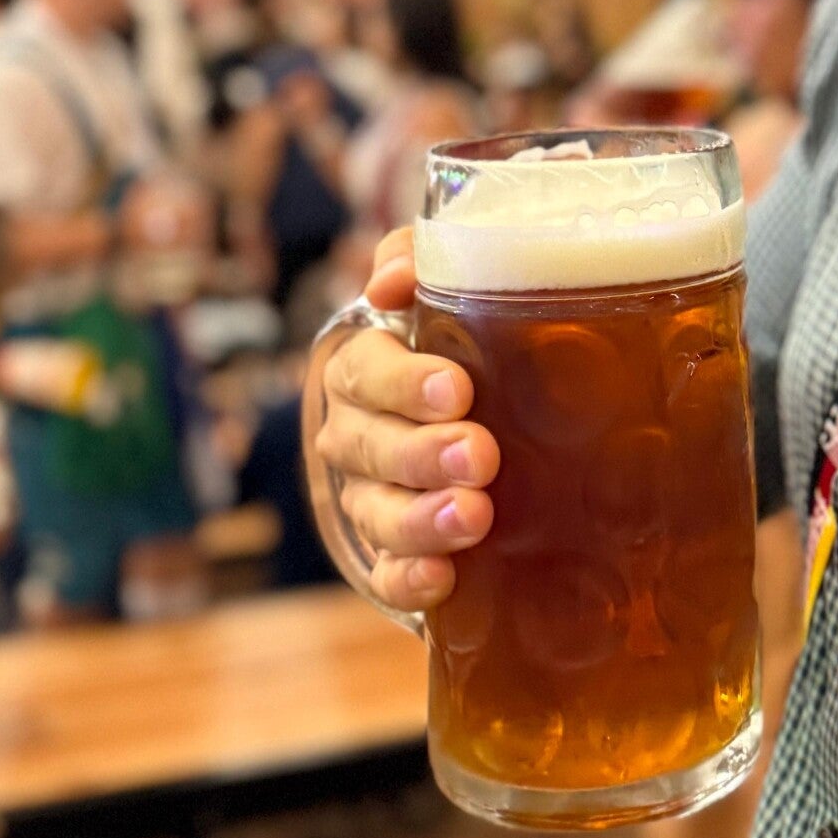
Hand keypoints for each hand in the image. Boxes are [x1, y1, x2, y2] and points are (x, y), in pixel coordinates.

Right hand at [312, 226, 498, 612]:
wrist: (480, 415)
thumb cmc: (462, 339)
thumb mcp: (444, 285)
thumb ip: (415, 258)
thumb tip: (387, 279)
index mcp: (365, 369)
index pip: (367, 373)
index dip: (405, 383)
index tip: (458, 389)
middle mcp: (358, 436)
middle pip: (371, 448)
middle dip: (423, 454)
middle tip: (480, 454)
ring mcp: (374, 499)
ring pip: (378, 514)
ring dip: (422, 519)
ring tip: (473, 517)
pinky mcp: (398, 555)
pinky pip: (389, 575)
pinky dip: (410, 578)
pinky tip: (441, 577)